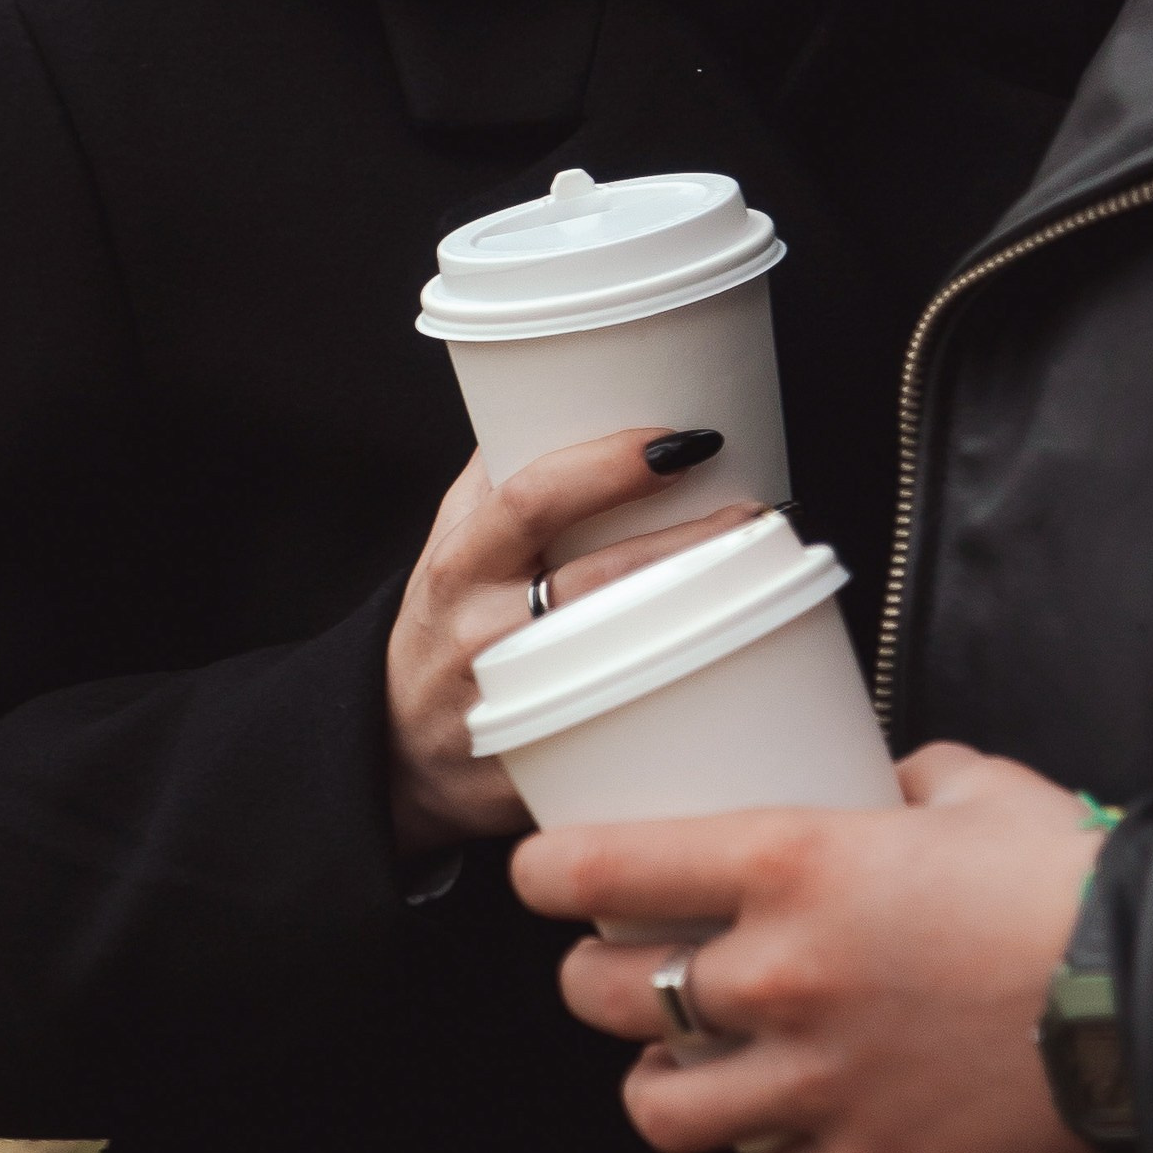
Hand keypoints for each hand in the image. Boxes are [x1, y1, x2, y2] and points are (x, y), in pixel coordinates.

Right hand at [386, 432, 758, 858]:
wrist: (392, 752)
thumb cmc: (438, 626)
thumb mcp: (448, 545)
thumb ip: (499, 478)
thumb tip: (564, 389)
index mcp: (458, 567)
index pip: (529, 502)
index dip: (605, 468)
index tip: (678, 441)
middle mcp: (480, 634)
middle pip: (595, 581)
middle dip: (684, 543)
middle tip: (754, 510)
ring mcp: (513, 705)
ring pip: (620, 655)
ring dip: (699, 611)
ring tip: (760, 573)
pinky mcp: (544, 763)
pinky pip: (623, 732)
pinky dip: (683, 696)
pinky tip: (736, 664)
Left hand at [510, 743, 1100, 1152]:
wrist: (1150, 989)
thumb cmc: (1064, 874)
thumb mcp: (971, 785)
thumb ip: (903, 780)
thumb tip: (882, 781)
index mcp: (794, 865)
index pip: (609, 871)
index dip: (547, 876)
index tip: (536, 876)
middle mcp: (782, 976)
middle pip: (609, 998)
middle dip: (590, 983)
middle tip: (608, 969)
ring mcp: (816, 1082)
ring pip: (663, 1111)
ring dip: (659, 1083)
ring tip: (677, 1064)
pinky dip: (771, 1151)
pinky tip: (791, 1120)